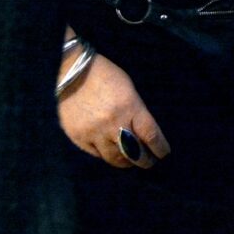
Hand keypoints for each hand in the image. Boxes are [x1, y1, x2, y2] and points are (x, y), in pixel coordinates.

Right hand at [57, 48, 169, 167]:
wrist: (70, 71)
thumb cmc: (105, 76)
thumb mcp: (128, 89)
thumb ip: (136, 112)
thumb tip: (143, 134)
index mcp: (130, 107)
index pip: (151, 136)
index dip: (159, 149)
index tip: (163, 154)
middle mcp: (114, 123)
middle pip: (135, 153)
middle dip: (144, 160)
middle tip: (148, 162)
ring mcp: (95, 132)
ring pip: (115, 158)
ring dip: (125, 162)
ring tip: (130, 161)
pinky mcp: (78, 137)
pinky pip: (97, 155)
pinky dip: (106, 155)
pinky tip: (111, 153)